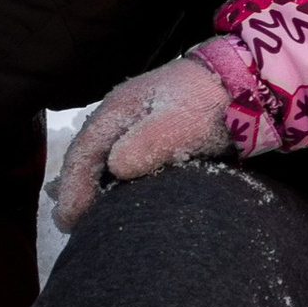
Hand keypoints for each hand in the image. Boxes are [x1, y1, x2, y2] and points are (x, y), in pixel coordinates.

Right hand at [51, 56, 233, 232]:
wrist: (240, 82)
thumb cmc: (208, 103)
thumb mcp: (179, 122)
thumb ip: (148, 143)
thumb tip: (116, 167)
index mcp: (118, 110)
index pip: (84, 151)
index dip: (73, 185)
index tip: (68, 217)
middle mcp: (117, 116)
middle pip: (86, 155)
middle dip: (73, 188)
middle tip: (67, 224)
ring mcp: (132, 124)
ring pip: (99, 158)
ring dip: (87, 185)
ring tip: (77, 216)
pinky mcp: (150, 134)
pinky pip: (117, 160)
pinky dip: (105, 180)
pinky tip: (104, 195)